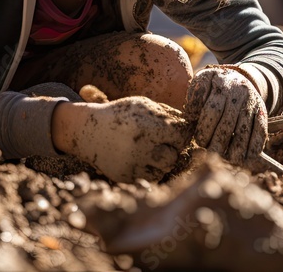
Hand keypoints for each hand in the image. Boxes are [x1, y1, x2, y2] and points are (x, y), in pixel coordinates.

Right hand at [63, 88, 190, 182]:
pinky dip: (150, 169)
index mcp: (149, 126)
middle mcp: (142, 147)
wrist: (88, 132)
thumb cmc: (121, 115)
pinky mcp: (127, 178)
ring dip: (162, 160)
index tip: (177, 130)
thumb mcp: (144, 105)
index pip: (183, 134)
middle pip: (175, 155)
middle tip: (164, 142)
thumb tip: (194, 124)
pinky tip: (140, 158)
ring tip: (150, 150)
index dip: (183, 132)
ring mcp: (133, 165)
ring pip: (164, 169)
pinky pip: (151, 177)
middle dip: (173, 148)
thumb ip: (168, 114)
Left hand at [184, 65, 267, 165]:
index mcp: (222, 84)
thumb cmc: (215, 85)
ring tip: (226, 160)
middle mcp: (239, 93)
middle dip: (217, 143)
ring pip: (244, 131)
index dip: (205, 129)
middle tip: (211, 154)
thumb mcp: (203, 81)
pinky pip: (260, 133)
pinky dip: (253, 148)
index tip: (199, 142)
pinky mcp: (262, 112)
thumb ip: (195, 95)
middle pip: (227, 125)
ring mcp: (252, 103)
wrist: (240, 77)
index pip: (212, 110)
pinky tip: (245, 158)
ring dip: (235, 150)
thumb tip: (191, 114)